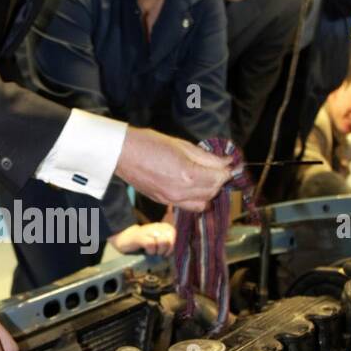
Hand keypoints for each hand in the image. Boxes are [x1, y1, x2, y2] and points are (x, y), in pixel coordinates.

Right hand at [110, 222, 175, 255]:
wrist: (123, 239)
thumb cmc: (142, 243)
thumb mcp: (157, 242)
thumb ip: (166, 243)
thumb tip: (172, 251)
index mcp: (162, 226)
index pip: (173, 233)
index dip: (171, 245)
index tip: (164, 251)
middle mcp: (156, 226)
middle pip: (169, 239)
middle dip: (165, 250)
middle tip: (157, 253)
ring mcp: (147, 231)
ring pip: (163, 241)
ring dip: (158, 251)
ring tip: (151, 252)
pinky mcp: (140, 237)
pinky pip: (151, 244)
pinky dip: (150, 251)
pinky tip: (145, 251)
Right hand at [115, 128, 231, 212]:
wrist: (123, 153)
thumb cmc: (150, 144)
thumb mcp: (182, 145)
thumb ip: (206, 157)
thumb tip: (226, 162)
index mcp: (187, 175)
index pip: (218, 178)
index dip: (226, 170)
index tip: (228, 164)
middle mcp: (181, 192)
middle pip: (212, 192)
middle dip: (218, 181)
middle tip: (215, 168)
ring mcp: (171, 199)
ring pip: (202, 204)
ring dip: (207, 192)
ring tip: (203, 178)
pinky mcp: (163, 202)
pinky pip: (188, 206)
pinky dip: (195, 198)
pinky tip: (190, 185)